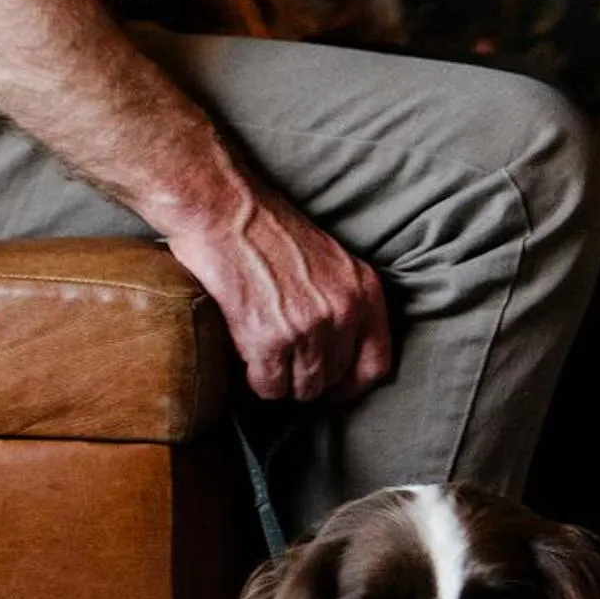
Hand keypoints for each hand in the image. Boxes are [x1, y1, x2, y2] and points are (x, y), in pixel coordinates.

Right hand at [164, 186, 392, 402]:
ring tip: (266, 359)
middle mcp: (343, 311)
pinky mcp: (269, 339)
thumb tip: (339, 349)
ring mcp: (308, 327)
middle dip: (309, 378)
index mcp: (364, 290)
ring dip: (283, 381)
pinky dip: (257, 380)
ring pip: (303, 388)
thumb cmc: (268, 230)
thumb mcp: (331, 261)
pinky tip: (248, 358)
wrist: (223, 209)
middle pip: (335, 378)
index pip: (376, 363)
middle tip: (286, 364)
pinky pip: (270, 386)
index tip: (335, 389)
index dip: (353, 385)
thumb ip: (344, 301)